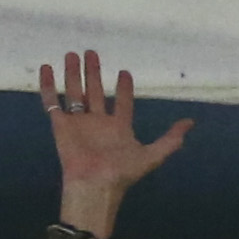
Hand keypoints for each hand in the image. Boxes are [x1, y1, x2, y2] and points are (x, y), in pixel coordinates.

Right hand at [37, 49, 190, 223]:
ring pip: (74, 92)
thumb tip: (190, 123)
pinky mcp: (61, 126)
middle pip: (96, 92)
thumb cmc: (123, 173)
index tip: (125, 72)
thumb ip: (170, 139)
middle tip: (91, 53)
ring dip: (73, 74)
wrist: (96, 185)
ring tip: (72, 54)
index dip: (125, 88)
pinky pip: (52, 102)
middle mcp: (98, 123)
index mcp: (119, 128)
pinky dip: (48, 86)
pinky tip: (47, 68)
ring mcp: (79, 123)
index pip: (123, 103)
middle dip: (94, 73)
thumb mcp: (153, 156)